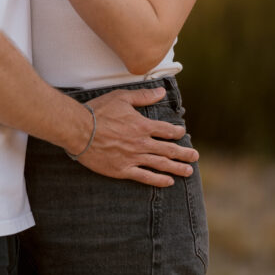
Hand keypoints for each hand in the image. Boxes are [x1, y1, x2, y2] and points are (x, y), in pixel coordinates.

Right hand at [75, 86, 199, 185]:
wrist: (79, 130)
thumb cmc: (98, 111)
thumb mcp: (122, 98)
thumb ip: (144, 96)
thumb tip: (162, 92)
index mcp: (142, 125)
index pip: (166, 130)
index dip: (177, 132)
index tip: (183, 133)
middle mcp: (141, 143)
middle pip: (168, 150)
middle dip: (184, 153)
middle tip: (195, 156)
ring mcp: (133, 158)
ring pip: (160, 164)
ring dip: (176, 168)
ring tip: (188, 172)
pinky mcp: (123, 169)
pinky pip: (145, 177)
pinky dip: (158, 180)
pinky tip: (168, 182)